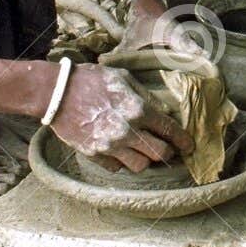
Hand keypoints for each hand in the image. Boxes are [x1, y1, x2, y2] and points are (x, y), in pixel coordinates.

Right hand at [48, 63, 193, 172]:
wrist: (56, 92)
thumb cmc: (91, 80)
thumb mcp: (124, 78)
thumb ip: (146, 96)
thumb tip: (163, 111)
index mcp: (137, 109)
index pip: (169, 131)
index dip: (183, 140)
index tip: (189, 146)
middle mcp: (126, 131)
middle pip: (159, 154)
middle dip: (168, 152)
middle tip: (168, 149)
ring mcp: (109, 145)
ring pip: (140, 166)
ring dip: (145, 159)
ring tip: (143, 150)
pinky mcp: (94, 154)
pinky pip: (117, 167)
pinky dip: (122, 162)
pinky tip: (121, 151)